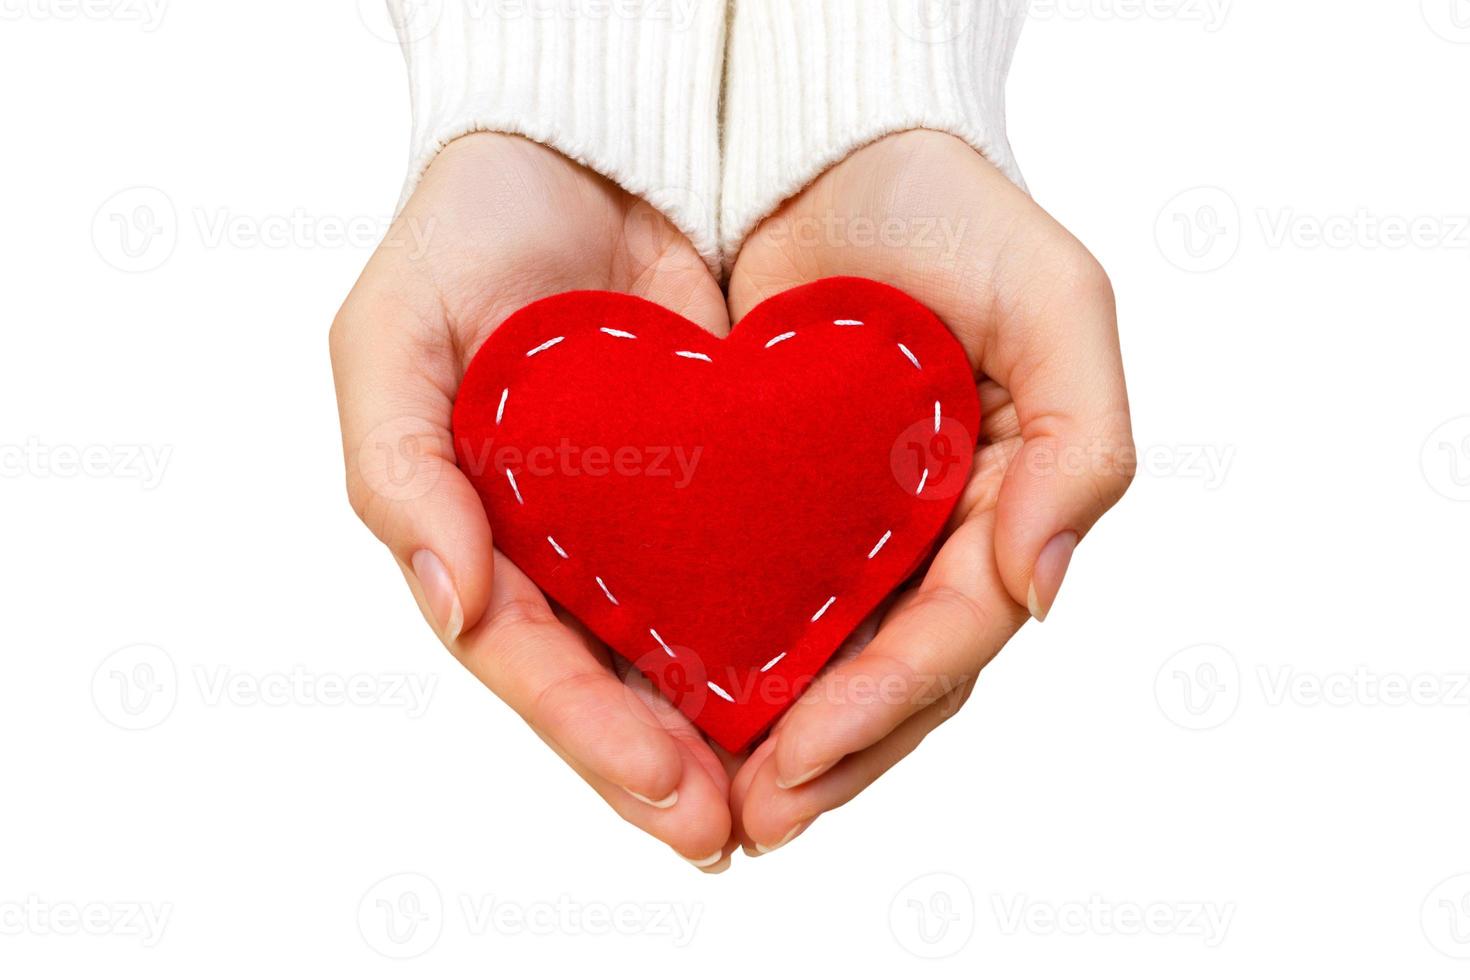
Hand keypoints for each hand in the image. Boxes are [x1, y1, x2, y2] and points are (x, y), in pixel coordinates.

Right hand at [329, 133, 739, 869]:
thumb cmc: (465, 232)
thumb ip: (399, 472)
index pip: (531, 659)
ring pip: (684, 645)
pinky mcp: (721, 470)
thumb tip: (448, 600)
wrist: (582, 145)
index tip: (671, 800)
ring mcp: (642, 515)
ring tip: (787, 795)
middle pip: (612, 681)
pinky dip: (779, 627)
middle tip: (735, 837)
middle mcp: (561, 543)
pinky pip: (750, 564)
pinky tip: (828, 679)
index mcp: (477, 530)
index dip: (593, 737)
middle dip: (667, 766)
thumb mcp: (392, 338)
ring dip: (729, 726)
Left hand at [724, 130, 1134, 854]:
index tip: (801, 755)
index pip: (951, 632)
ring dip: (777, 739)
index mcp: (1002, 499)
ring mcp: (854, 524)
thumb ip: (1082, 440)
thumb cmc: (947, 211)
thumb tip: (1045, 588)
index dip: (882, 704)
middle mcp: (930, 530)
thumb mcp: (1052, 297)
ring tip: (715, 803)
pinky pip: (758, 600)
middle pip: (888, 676)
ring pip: (825, 660)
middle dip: (828, 756)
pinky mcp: (776, 501)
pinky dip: (730, 659)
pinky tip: (677, 706)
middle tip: (752, 824)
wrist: (828, 148)